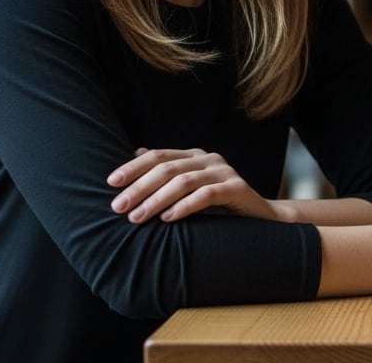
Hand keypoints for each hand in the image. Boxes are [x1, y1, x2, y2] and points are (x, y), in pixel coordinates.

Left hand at [108, 147, 278, 223]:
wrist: (260, 218)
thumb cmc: (218, 206)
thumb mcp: (188, 189)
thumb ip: (167, 174)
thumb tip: (136, 152)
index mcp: (194, 156)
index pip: (158, 156)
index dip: (133, 168)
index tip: (111, 183)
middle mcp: (209, 159)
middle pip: (168, 168)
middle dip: (139, 188)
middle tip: (119, 207)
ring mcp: (225, 171)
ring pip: (184, 181)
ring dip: (156, 200)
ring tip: (137, 217)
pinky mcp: (237, 187)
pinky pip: (207, 194)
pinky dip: (185, 206)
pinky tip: (168, 218)